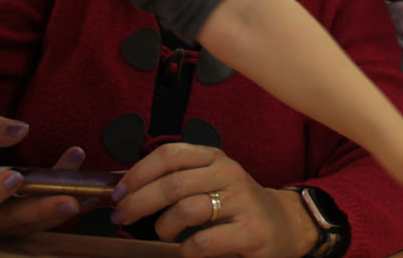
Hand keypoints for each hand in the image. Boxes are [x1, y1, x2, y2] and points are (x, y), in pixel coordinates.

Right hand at [0, 115, 86, 236]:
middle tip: (68, 201)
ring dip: (63, 209)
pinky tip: (93, 192)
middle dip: (40, 212)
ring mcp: (3, 224)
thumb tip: (19, 129)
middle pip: (9, 221)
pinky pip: (48, 216)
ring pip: (34, 223)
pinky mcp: (24, 222)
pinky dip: (72, 203)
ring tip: (88, 194)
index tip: (15, 177)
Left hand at [111, 142, 316, 257]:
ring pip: (186, 210)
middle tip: (122, 216)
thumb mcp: (211, 182)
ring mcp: (241, 201)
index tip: (118, 192)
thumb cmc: (236, 205)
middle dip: (138, 202)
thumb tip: (125, 187)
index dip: (138, 173)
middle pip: (172, 183)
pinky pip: (202, 242)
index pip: (170, 155)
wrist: (284, 225)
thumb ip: (178, 180)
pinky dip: (185, 250)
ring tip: (164, 234)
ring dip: (164, 227)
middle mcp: (229, 174)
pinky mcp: (249, 231)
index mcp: (215, 158)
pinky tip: (188, 249)